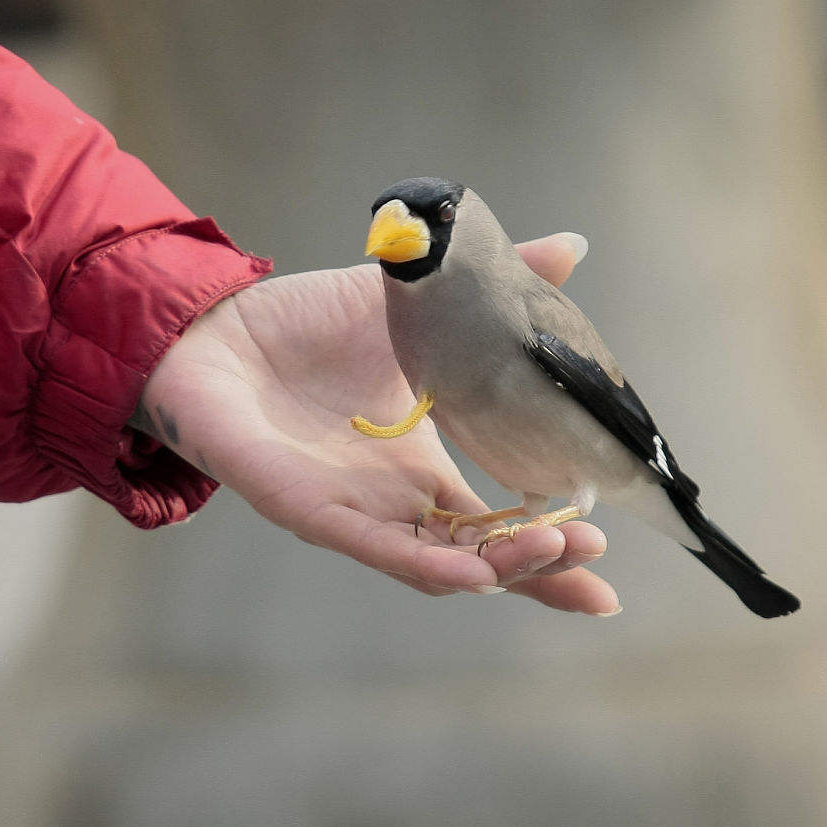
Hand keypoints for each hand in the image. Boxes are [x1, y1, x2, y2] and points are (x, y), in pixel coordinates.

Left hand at [137, 235, 620, 614]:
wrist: (215, 325)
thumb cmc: (305, 323)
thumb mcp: (415, 303)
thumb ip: (490, 289)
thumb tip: (572, 250)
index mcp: (421, 463)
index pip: (500, 518)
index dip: (553, 539)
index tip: (612, 552)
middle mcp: (393, 499)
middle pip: (479, 554)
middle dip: (540, 563)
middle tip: (595, 551)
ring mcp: (353, 510)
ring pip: (435, 560)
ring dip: (499, 567)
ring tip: (558, 552)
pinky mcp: (307, 508)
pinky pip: (372, 546)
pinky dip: (425, 564)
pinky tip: (477, 576)